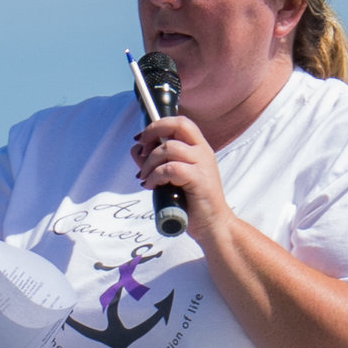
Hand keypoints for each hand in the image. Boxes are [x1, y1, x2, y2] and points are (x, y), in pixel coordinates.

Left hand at [131, 108, 225, 238]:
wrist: (212, 224)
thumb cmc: (192, 203)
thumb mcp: (170, 178)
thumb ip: (154, 162)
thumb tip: (136, 149)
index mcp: (198, 148)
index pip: (180, 122)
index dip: (157, 125)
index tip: (141, 138)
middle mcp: (202, 152)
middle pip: (178, 126)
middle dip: (153, 132)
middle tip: (141, 149)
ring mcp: (202, 164)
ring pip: (169, 148)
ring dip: (150, 162)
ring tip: (146, 178)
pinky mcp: (199, 180)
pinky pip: (171, 169)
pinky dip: (156, 176)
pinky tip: (152, 186)